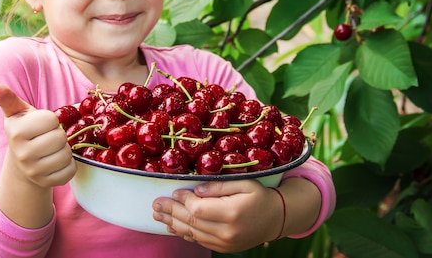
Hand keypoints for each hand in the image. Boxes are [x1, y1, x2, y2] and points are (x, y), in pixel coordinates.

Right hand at [0, 83, 76, 187]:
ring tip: (51, 148)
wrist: (21, 162)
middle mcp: (22, 154)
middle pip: (60, 137)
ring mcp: (33, 172)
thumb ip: (8, 99)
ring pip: (66, 155)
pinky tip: (55, 162)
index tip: (40, 124)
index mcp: (16, 132)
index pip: (51, 119)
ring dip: (64, 150)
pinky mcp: (45, 183)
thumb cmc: (25, 129)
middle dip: (58, 134)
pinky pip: (70, 171)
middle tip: (47, 137)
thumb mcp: (17, 112)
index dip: (50, 120)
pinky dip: (68, 165)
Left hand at [152, 179, 280, 252]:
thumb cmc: (260, 196)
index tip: (174, 191)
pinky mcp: (223, 248)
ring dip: (173, 223)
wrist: (275, 218)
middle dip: (171, 211)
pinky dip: (184, 233)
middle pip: (191, 222)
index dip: (183, 200)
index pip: (198, 208)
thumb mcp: (244, 183)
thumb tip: (195, 188)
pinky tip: (173, 227)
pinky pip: (199, 240)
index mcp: (232, 213)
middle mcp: (227, 231)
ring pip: (192, 233)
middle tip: (156, 204)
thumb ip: (219, 185)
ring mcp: (224, 242)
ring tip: (158, 215)